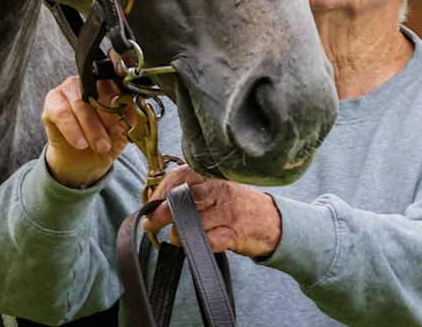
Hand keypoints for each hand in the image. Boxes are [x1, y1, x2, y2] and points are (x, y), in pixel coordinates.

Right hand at [42, 74, 135, 188]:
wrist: (84, 161)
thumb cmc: (106, 138)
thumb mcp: (125, 129)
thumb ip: (132, 114)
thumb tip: (140, 103)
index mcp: (108, 81)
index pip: (114, 69)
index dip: (119, 67)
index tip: (123, 75)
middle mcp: (88, 79)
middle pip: (98, 88)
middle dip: (109, 114)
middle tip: (116, 133)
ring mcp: (68, 88)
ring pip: (80, 101)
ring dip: (92, 126)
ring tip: (101, 145)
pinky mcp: (52, 102)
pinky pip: (62, 112)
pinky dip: (73, 129)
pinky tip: (81, 143)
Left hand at [143, 165, 281, 258]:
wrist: (271, 221)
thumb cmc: (235, 205)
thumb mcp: (215, 190)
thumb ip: (189, 190)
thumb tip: (154, 199)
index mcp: (213, 176)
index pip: (181, 175)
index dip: (162, 190)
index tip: (150, 204)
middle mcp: (220, 190)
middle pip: (185, 197)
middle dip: (163, 211)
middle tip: (150, 223)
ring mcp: (228, 211)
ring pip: (195, 221)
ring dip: (179, 233)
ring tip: (176, 237)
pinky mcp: (234, 233)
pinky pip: (210, 240)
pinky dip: (198, 245)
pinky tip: (193, 246)